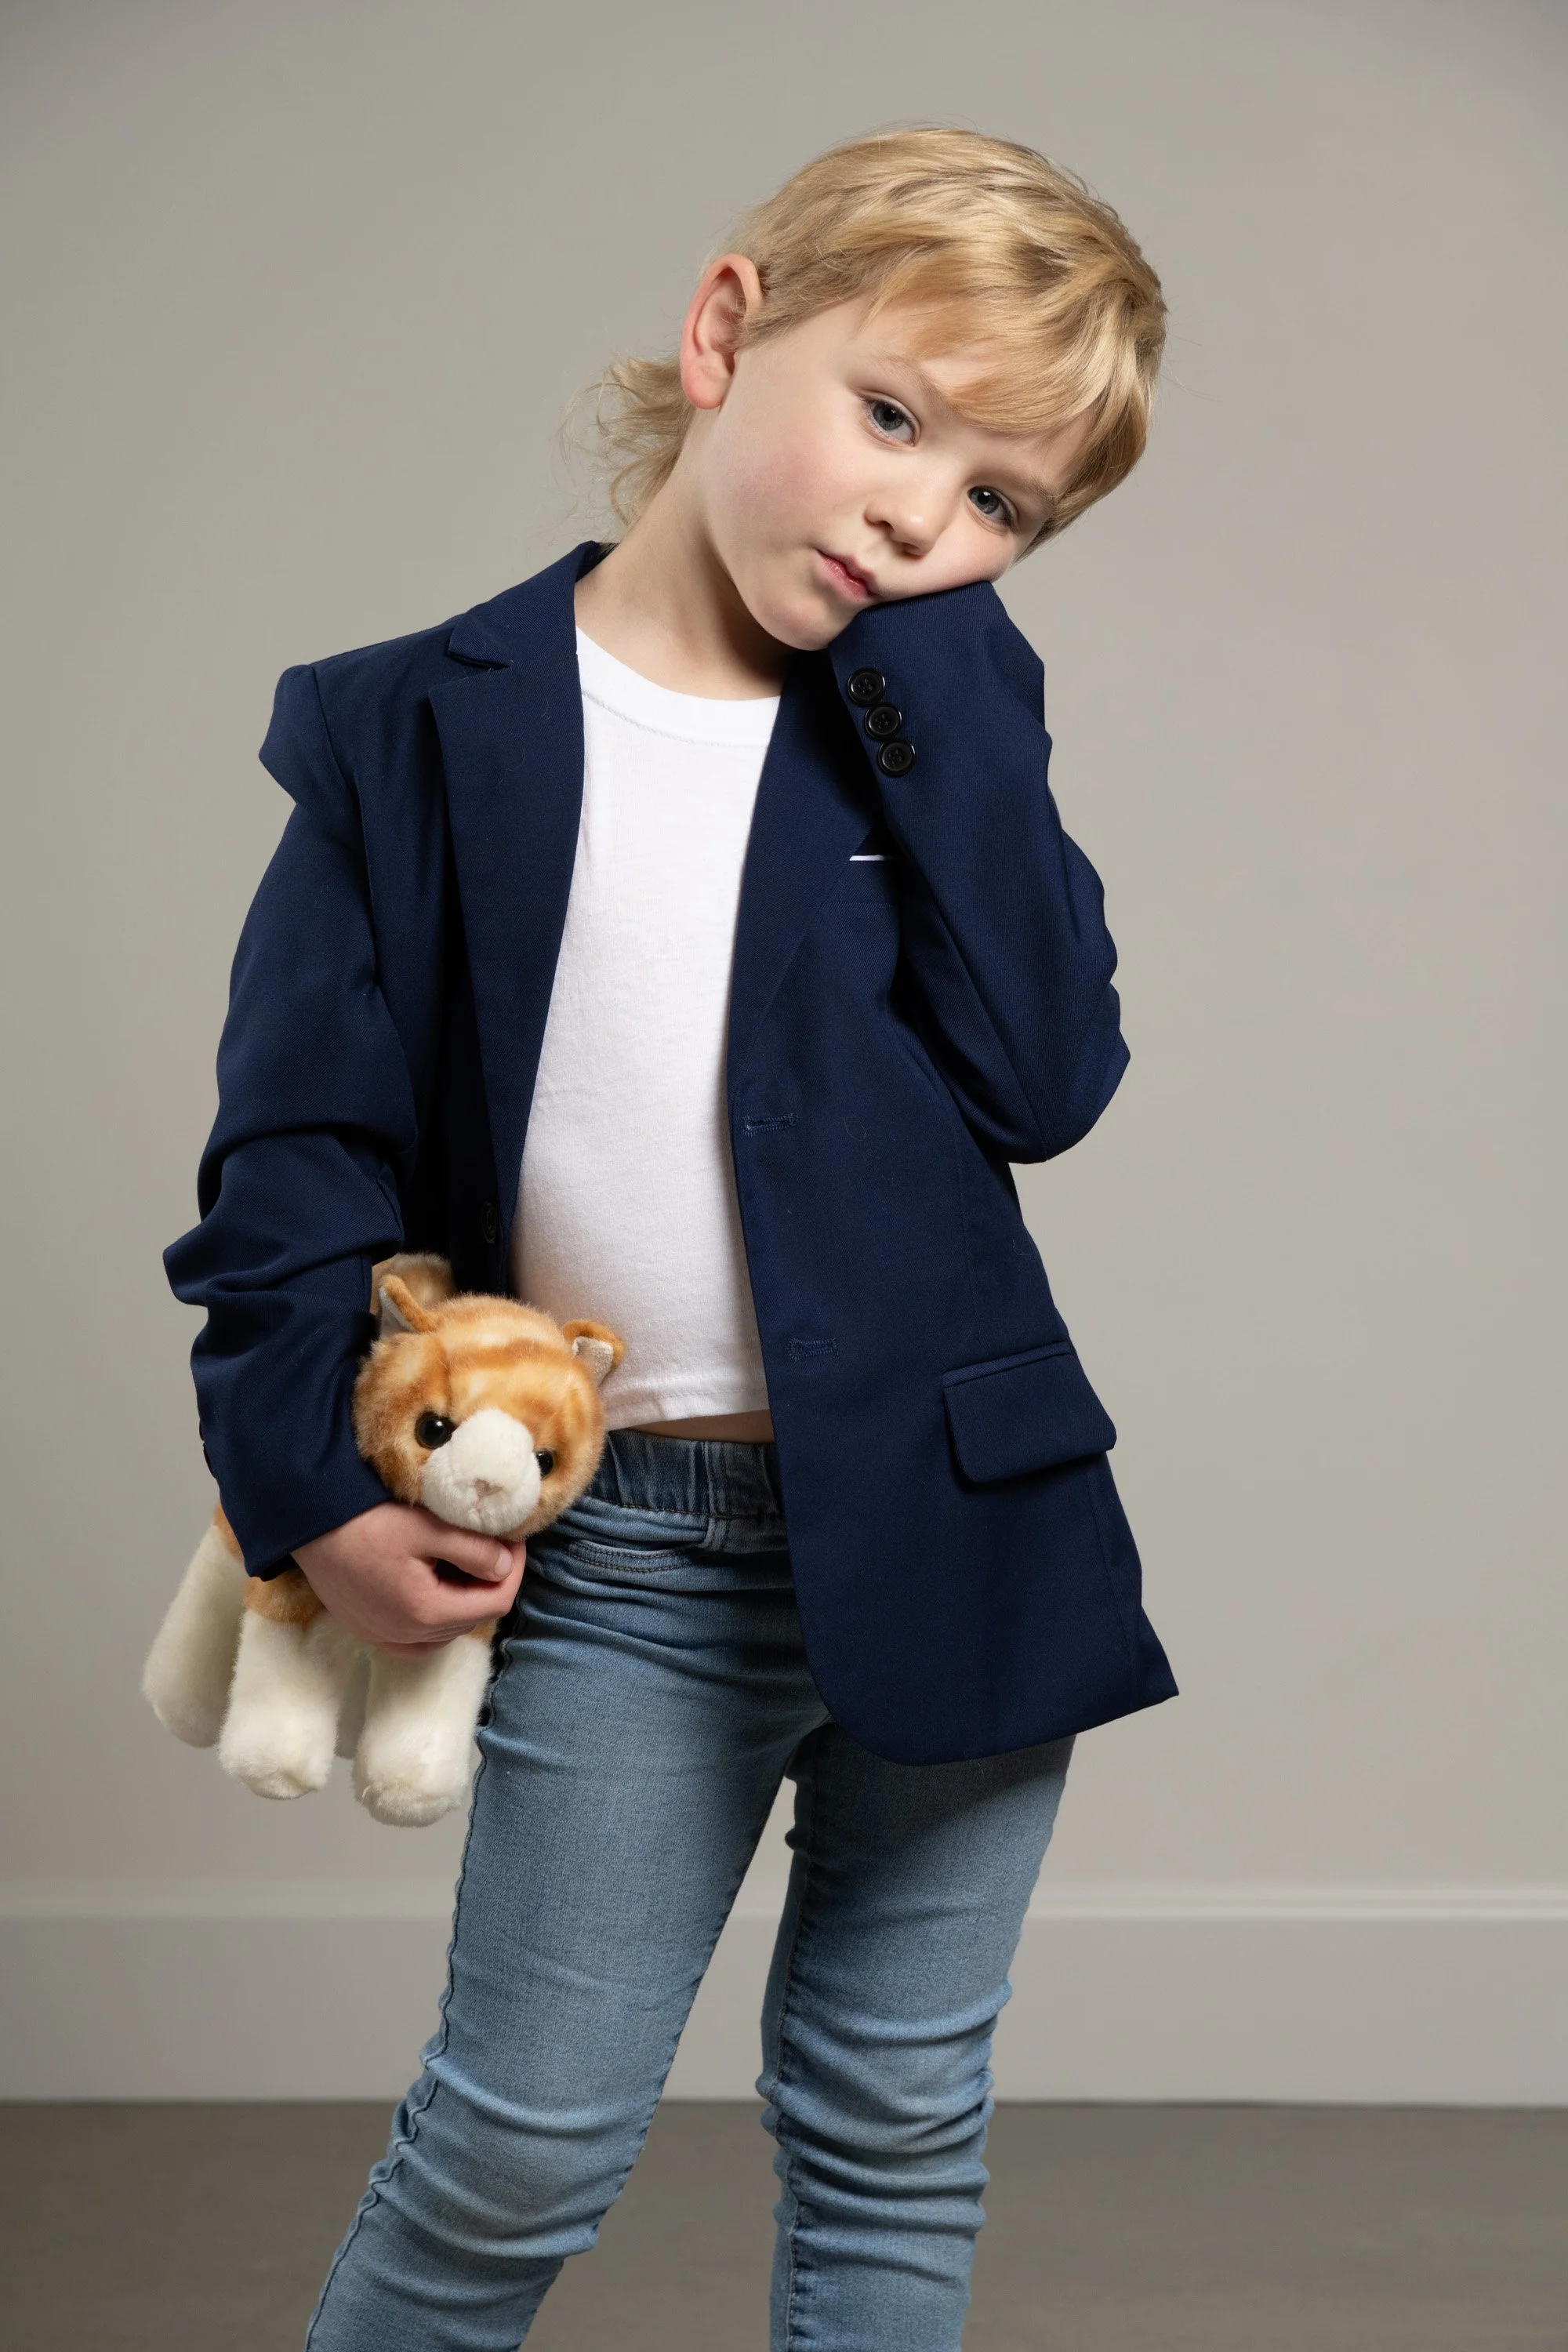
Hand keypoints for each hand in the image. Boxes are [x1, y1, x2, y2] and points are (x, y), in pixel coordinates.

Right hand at [292, 1503, 525, 1657]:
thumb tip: (505, 1567)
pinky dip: (434, 1617)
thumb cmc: (365, 1521)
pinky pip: (415, 1638)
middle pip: (471, 1618)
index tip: (514, 1540)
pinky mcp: (365, 1629)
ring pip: (444, 1631)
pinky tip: (434, 1587)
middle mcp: (405, 1636)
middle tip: (493, 1545)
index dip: (514, 1570)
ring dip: (463, 1599)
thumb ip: (474, 1550)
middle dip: (490, 1583)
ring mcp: (382, 1636)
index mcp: (426, 1612)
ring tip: (464, 1561)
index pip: (495, 1603)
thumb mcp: (428, 1528)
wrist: (306, 1522)